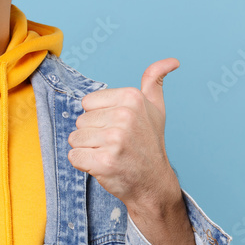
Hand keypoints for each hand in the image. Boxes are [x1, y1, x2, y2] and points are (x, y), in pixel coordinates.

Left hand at [67, 58, 180, 212]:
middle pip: (80, 121)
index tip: (118, 127)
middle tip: (116, 145)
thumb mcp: (155, 109)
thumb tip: (171, 61)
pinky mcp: (103, 162)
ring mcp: (114, 140)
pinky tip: (103, 166)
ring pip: (75, 138)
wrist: (154, 183)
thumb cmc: (149, 144)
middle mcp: (124, 116)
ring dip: (87, 149)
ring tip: (110, 154)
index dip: (98, 117)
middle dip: (93, 134)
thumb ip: (154, 81)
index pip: (87, 102)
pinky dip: (83, 164)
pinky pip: (73, 156)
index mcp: (132, 98)